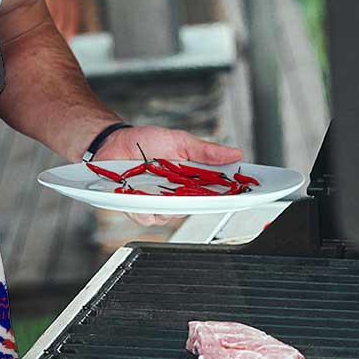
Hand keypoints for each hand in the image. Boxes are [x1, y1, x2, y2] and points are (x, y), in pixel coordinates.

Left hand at [97, 126, 243, 227]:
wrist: (113, 142)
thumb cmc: (145, 142)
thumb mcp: (179, 141)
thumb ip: (205, 151)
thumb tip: (235, 153)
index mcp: (190, 180)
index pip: (216, 192)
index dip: (231, 195)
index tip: (244, 193)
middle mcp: (176, 195)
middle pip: (196, 208)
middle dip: (200, 202)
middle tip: (200, 191)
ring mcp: (157, 203)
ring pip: (171, 216)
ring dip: (168, 204)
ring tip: (162, 188)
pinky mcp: (137, 208)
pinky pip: (146, 217)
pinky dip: (145, 209)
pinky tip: (141, 197)